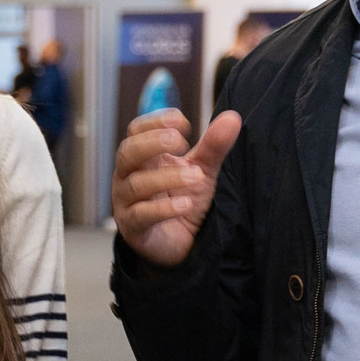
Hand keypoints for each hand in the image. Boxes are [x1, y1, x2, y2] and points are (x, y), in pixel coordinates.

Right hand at [112, 108, 241, 266]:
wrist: (182, 242)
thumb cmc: (183, 199)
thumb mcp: (202, 170)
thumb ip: (213, 146)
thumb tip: (232, 118)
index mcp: (143, 157)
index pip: (137, 130)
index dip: (155, 122)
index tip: (183, 123)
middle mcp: (129, 176)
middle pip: (127, 152)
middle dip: (152, 143)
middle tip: (180, 141)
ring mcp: (127, 202)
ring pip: (136, 184)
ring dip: (167, 178)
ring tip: (197, 177)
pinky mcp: (133, 228)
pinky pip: (141, 215)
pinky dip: (163, 209)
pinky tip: (185, 205)